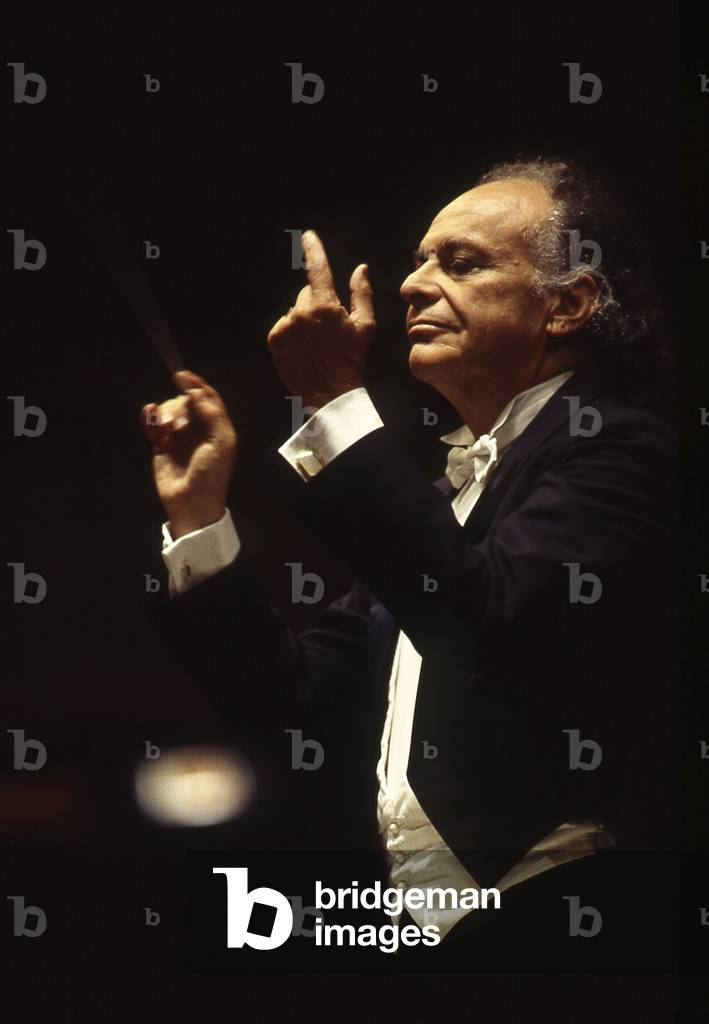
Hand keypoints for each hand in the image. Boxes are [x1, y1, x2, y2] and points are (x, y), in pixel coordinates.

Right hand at [140, 370, 237, 538]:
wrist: (191, 503)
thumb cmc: (211, 475)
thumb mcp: (222, 444)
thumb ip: (213, 414)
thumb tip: (197, 392)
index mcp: (216, 427)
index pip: (207, 398)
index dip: (195, 385)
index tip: (180, 376)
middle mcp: (198, 429)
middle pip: (184, 403)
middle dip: (178, 408)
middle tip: (177, 427)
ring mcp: (179, 437)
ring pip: (168, 411)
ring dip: (164, 415)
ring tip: (164, 432)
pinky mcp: (161, 446)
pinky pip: (153, 424)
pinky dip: (149, 417)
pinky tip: (148, 415)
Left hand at [267, 230, 375, 408]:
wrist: (330, 394)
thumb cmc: (351, 360)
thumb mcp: (365, 326)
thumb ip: (362, 294)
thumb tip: (360, 269)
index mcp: (325, 306)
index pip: (318, 269)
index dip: (314, 249)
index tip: (308, 236)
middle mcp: (301, 312)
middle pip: (308, 295)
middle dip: (317, 304)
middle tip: (329, 329)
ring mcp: (286, 326)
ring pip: (295, 312)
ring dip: (304, 321)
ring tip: (316, 344)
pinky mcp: (274, 339)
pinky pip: (284, 326)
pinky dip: (292, 333)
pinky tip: (304, 349)